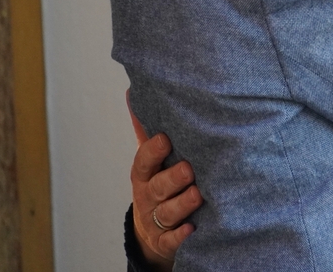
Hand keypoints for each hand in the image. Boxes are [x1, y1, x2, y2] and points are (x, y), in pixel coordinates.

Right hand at [127, 93, 201, 268]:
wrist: (154, 231)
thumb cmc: (159, 182)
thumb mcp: (151, 159)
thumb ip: (146, 130)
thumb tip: (134, 90)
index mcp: (145, 175)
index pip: (144, 162)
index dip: (153, 152)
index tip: (166, 139)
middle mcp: (149, 196)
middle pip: (157, 188)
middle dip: (171, 179)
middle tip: (189, 168)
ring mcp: (156, 221)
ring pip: (167, 214)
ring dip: (181, 204)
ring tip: (198, 194)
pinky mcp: (166, 242)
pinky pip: (171, 241)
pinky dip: (180, 236)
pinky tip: (191, 230)